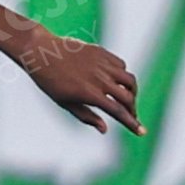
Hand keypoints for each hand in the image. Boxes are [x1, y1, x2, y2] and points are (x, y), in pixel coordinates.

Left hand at [6, 29, 141, 135]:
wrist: (42, 53)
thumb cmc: (51, 82)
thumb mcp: (65, 103)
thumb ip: (87, 116)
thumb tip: (105, 129)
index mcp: (90, 94)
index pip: (118, 111)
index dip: (132, 123)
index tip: (142, 132)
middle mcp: (99, 78)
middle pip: (128, 97)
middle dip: (133, 110)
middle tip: (131, 117)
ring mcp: (102, 64)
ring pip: (129, 79)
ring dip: (132, 92)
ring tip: (127, 99)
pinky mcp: (102, 53)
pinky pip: (121, 65)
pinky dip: (123, 75)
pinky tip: (116, 81)